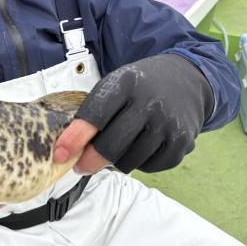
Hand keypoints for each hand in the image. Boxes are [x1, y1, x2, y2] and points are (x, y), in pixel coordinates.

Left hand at [57, 54, 213, 173]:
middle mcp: (149, 103)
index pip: (95, 116)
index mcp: (126, 84)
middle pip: (111, 146)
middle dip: (90, 160)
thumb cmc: (142, 84)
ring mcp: (168, 124)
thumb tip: (70, 148)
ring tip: (117, 146)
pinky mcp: (182, 143)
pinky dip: (139, 162)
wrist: (186, 79)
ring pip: (128, 161)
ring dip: (116, 160)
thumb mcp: (116, 84)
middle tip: (81, 165)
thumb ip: (94, 112)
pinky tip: (141, 146)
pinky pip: (149, 167)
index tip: (59, 154)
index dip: (74, 138)